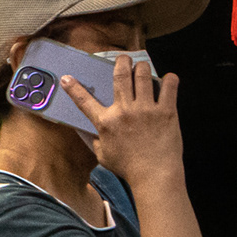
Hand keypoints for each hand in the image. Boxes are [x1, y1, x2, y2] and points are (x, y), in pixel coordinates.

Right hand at [58, 56, 183, 184]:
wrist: (154, 176)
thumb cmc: (128, 168)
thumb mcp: (103, 156)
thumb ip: (93, 140)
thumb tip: (83, 131)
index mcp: (106, 123)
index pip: (85, 101)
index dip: (73, 88)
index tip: (66, 78)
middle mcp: (124, 111)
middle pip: (120, 75)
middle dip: (121, 61)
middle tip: (123, 60)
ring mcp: (146, 109)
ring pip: (143, 74)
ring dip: (142, 66)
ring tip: (143, 67)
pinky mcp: (166, 111)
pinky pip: (169, 86)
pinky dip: (169, 79)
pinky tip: (168, 80)